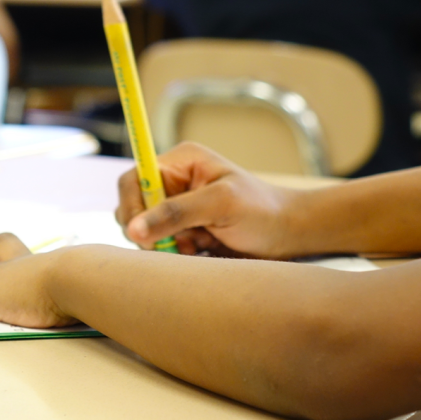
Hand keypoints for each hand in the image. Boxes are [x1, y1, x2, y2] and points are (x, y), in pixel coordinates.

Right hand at [115, 142, 300, 257]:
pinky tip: (200, 252)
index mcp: (180, 164)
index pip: (134, 179)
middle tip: (177, 244)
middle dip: (149, 231)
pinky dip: (175, 256)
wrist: (289, 235)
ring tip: (197, 246)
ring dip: (165, 246)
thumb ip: (176, 213)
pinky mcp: (182, 233)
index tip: (140, 232)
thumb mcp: (221, 204)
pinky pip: (161, 248)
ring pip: (145, 233)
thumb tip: (133, 228)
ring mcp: (176, 211)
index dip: (131, 206)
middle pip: (133, 209)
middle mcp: (173, 184)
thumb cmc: (262, 211)